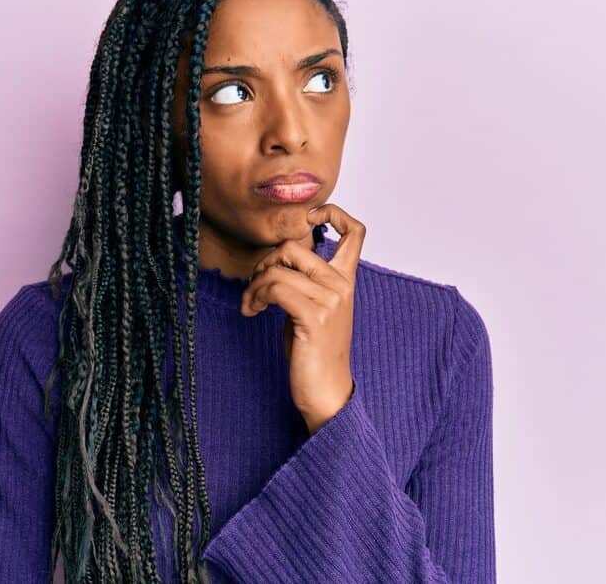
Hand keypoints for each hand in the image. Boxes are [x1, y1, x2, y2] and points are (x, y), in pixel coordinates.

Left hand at [240, 203, 365, 434]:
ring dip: (254, 285)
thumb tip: (275, 259)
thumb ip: (304, 280)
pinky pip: (275, 288)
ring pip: (278, 268)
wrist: (326, 392)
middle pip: (294, 246)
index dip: (331, 213)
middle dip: (265, 263)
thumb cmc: (314, 352)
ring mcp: (331, 299)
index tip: (305, 220)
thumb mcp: (312, 307)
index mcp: (346, 280)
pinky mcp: (314, 316)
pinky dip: (255, 297)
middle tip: (255, 288)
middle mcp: (342, 285)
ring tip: (251, 304)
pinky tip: (252, 312)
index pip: (355, 231)